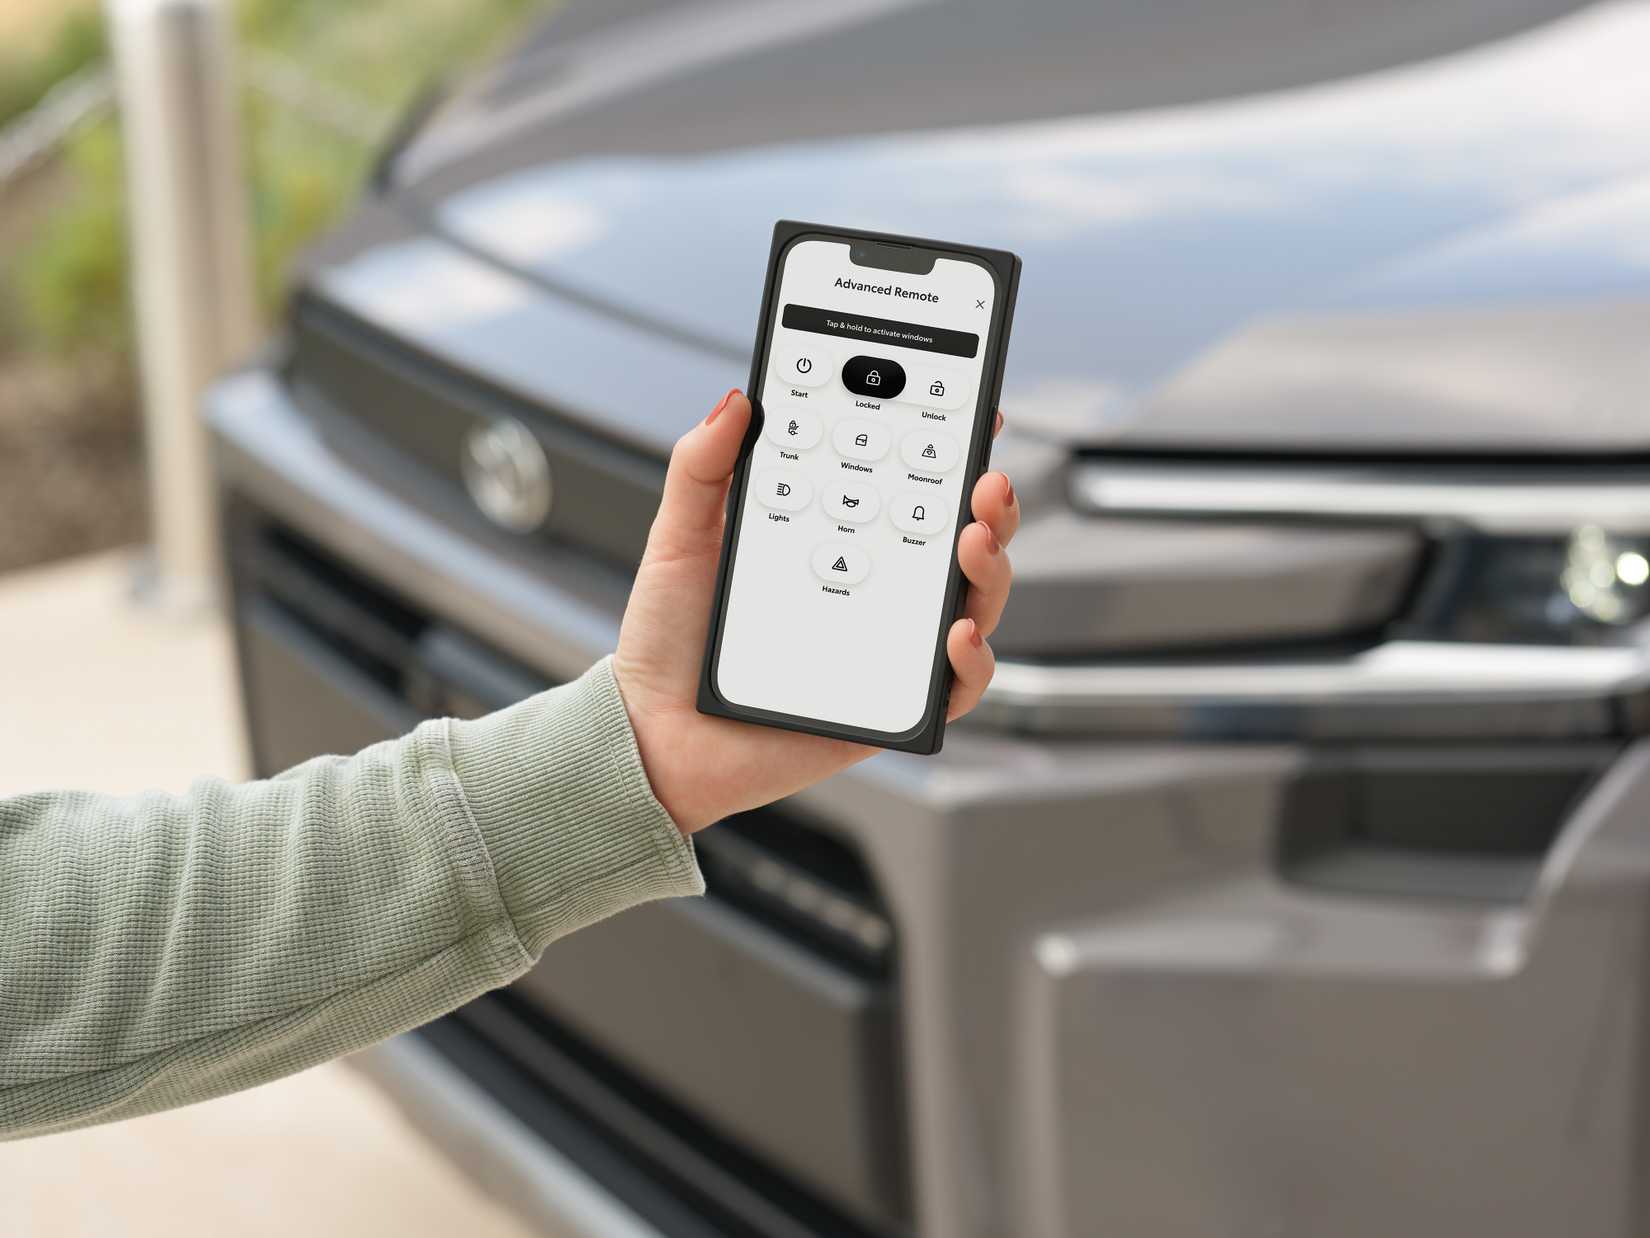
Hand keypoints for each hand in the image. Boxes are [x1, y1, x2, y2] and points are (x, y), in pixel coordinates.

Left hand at [612, 389, 1018, 832]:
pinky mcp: (891, 705)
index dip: (950, 451)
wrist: (655, 733)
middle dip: (990, 503)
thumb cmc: (671, 642)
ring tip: (972, 542)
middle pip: (961, 539)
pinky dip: (972, 659)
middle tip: (985, 481)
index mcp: (836, 539)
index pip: (910, 487)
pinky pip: (956, 687)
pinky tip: (954, 633)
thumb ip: (703, 467)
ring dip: (991, 568)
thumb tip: (738, 400)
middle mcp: (874, 587)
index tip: (974, 412)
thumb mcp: (681, 538)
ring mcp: (889, 644)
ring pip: (974, 602)